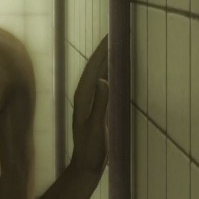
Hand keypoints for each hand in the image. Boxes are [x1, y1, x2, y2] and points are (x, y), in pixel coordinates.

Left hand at [70, 35, 108, 174]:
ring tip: (115, 44)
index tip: (111, 35)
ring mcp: (88, 100)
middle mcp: (84, 95)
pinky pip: (100, 82)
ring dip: (105, 58)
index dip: (102, 51)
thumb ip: (100, 105)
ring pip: (97, 73)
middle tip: (115, 33)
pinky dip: (107, 71)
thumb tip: (103, 80)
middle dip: (104, 50)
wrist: (85, 165)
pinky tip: (113, 69)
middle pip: (94, 66)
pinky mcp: (93, 106)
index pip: (94, 68)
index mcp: (83, 97)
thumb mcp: (97, 128)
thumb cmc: (91, 149)